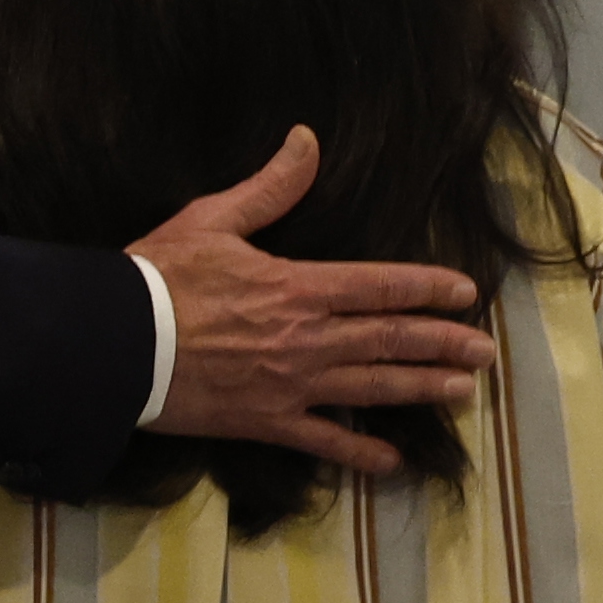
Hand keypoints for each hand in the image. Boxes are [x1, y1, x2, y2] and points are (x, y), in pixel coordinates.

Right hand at [134, 129, 492, 475]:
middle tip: (485, 353)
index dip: (429, 288)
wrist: (116, 344)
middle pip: (390, 339)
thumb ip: (270, 186)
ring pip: (372, 388)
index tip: (466, 294)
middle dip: (443, 344)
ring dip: (421, 388)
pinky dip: (360, 453)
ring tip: (463, 392)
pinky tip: (392, 461)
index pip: (382, 286)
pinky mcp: (266, 422)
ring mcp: (291, 385)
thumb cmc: (160, 277)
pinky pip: (324, 441)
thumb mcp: (214, 219)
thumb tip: (307, 140)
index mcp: (298, 286)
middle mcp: (307, 339)